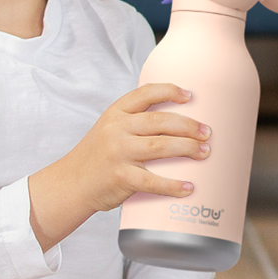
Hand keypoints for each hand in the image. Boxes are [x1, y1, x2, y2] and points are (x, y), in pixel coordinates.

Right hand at [29, 83, 210, 249]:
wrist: (70, 183)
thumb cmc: (97, 157)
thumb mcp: (109, 129)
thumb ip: (134, 123)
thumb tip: (178, 124)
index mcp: (116, 113)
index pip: (145, 93)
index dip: (170, 91)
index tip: (190, 96)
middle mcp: (117, 129)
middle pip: (160, 121)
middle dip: (189, 125)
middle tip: (207, 132)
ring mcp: (118, 153)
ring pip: (161, 146)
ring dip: (187, 148)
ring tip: (205, 152)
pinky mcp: (120, 177)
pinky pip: (152, 181)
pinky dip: (173, 185)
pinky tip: (189, 187)